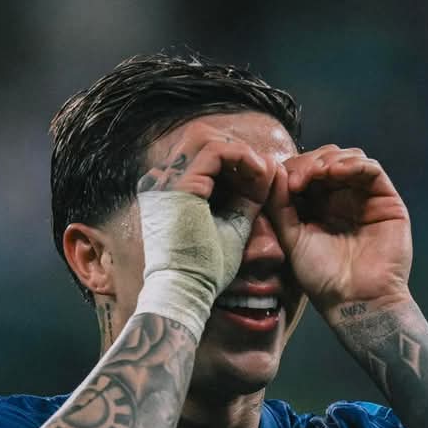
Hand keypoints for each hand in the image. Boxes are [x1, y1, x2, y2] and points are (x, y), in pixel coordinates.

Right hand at [137, 121, 276, 295]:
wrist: (187, 291)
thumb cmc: (205, 270)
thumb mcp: (230, 227)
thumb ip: (243, 202)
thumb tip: (267, 177)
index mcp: (168, 189)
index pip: (201, 155)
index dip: (233, 160)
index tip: (259, 179)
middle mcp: (161, 179)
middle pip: (200, 138)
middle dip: (235, 149)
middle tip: (260, 170)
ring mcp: (166, 179)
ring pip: (205, 137)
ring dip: (238, 150)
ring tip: (260, 171)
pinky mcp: (180, 185)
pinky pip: (215, 151)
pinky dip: (241, 157)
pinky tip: (258, 173)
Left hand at [266, 146, 412, 324]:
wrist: (355, 300)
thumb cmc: (322, 278)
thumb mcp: (291, 238)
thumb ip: (280, 205)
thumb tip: (271, 170)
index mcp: (317, 207)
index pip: (305, 173)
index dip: (293, 169)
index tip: (282, 181)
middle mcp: (341, 199)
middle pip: (325, 160)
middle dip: (310, 163)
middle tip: (298, 178)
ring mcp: (364, 197)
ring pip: (348, 158)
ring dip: (329, 159)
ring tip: (317, 174)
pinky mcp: (386, 199)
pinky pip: (371, 169)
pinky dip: (353, 164)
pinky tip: (336, 172)